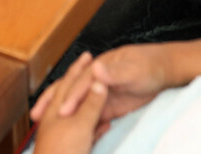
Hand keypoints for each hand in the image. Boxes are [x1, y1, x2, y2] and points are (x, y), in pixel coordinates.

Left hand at [30, 53, 107, 153]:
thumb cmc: (63, 152)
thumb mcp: (80, 125)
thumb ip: (90, 103)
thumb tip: (98, 80)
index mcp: (58, 108)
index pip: (69, 82)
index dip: (79, 68)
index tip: (88, 56)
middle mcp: (57, 118)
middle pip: (71, 95)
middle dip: (83, 82)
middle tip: (90, 68)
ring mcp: (62, 133)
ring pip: (79, 113)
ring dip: (90, 103)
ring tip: (99, 94)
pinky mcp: (70, 148)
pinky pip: (85, 131)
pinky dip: (96, 125)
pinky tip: (105, 126)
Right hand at [31, 44, 172, 139]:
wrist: (163, 72)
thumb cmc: (149, 65)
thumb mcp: (133, 69)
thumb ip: (115, 71)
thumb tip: (96, 68)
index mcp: (98, 68)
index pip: (81, 84)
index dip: (71, 98)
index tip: (62, 111)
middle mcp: (95, 80)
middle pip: (69, 92)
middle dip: (52, 103)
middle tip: (36, 117)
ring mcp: (100, 94)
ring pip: (76, 105)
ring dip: (61, 115)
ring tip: (44, 126)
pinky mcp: (107, 106)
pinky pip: (90, 116)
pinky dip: (79, 124)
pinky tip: (70, 135)